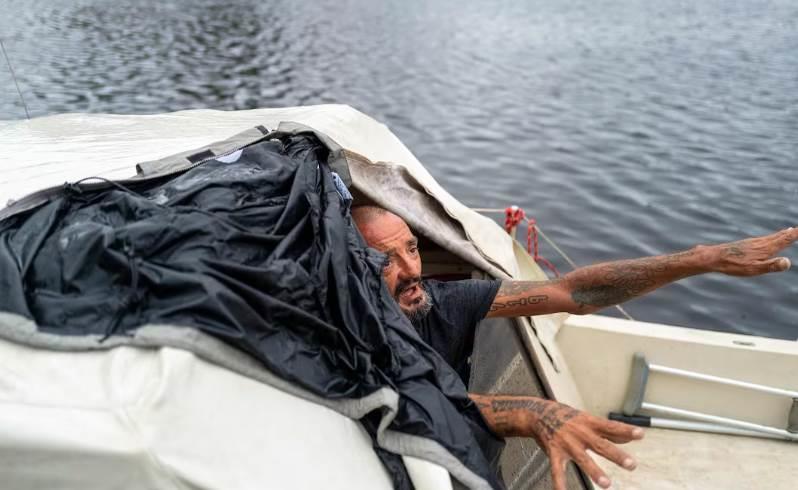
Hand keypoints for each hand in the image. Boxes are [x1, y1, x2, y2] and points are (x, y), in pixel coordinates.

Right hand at [527, 401, 642, 489]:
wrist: (537, 414)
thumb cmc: (565, 417)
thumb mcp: (587, 419)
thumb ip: (607, 431)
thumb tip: (628, 438)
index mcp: (589, 423)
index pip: (610, 426)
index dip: (625, 430)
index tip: (640, 434)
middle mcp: (579, 433)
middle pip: (600, 445)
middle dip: (616, 455)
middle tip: (630, 465)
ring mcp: (567, 444)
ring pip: (583, 459)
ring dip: (595, 472)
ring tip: (606, 484)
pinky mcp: (555, 453)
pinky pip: (557, 471)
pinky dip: (560, 484)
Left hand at [707, 227, 796, 275]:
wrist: (715, 257)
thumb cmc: (734, 265)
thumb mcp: (755, 269)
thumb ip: (772, 266)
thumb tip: (788, 262)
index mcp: (766, 248)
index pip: (785, 239)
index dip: (796, 234)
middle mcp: (761, 242)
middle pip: (780, 236)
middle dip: (791, 232)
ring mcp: (752, 243)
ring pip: (771, 237)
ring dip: (782, 234)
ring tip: (788, 231)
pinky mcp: (745, 245)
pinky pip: (762, 239)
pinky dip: (770, 237)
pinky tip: (766, 241)